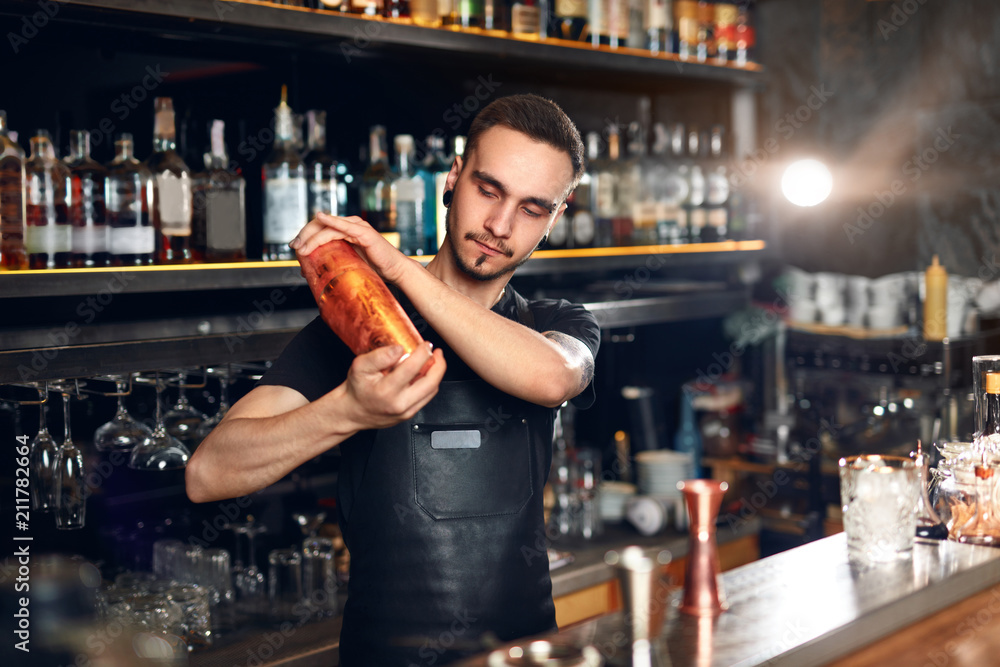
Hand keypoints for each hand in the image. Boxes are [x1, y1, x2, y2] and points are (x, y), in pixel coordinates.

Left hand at [291, 213, 413, 283]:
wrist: (394, 271)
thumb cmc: (374, 268)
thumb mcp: (346, 264)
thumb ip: (330, 261)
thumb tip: (306, 268)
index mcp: (345, 231)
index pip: (320, 228)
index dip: (305, 235)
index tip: (294, 247)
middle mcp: (350, 225)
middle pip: (320, 225)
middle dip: (305, 235)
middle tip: (294, 247)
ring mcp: (358, 227)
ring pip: (328, 228)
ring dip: (312, 237)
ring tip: (301, 248)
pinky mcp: (364, 233)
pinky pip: (344, 226)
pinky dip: (331, 221)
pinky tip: (321, 217)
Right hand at [339, 342, 445, 431]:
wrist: (352, 412)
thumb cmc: (356, 389)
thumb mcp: (360, 366)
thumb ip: (379, 356)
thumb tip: (399, 349)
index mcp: (386, 391)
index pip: (412, 368)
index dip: (423, 353)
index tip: (425, 344)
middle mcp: (399, 403)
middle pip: (431, 382)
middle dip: (439, 364)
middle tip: (437, 352)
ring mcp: (406, 412)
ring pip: (432, 391)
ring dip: (436, 374)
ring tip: (433, 361)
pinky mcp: (409, 414)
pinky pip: (426, 397)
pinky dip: (430, 383)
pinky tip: (425, 374)